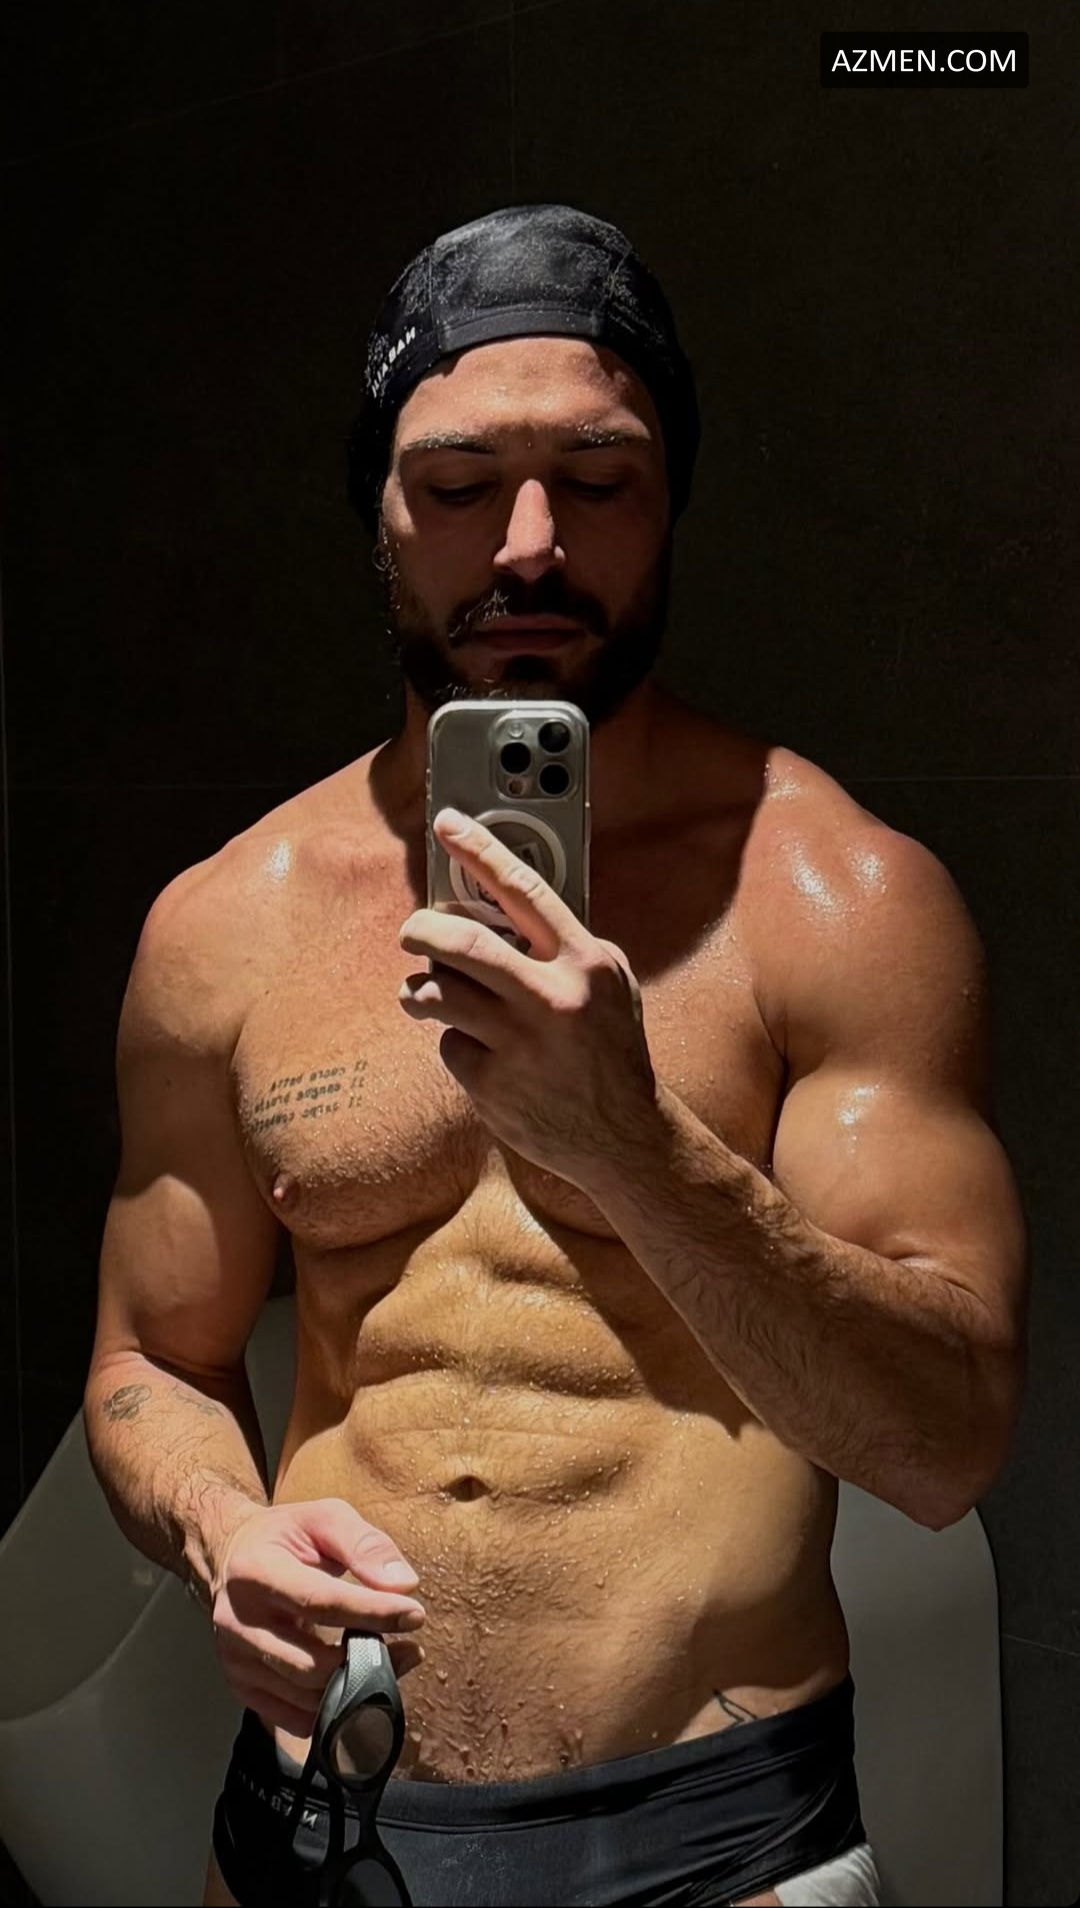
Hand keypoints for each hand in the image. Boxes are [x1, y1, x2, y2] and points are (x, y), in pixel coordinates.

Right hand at [209, 1499, 425, 1734]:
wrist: (229, 1557)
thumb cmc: (285, 1536)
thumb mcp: (324, 1517)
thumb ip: (365, 1544)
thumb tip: (404, 1585)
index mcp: (255, 1572)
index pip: (319, 1602)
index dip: (372, 1612)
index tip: (415, 1615)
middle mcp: (238, 1622)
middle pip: (312, 1662)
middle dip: (369, 1659)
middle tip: (410, 1646)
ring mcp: (235, 1661)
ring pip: (306, 1697)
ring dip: (357, 1687)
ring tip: (390, 1661)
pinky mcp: (242, 1687)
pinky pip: (295, 1719)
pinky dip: (332, 1709)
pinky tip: (355, 1683)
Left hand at [398, 808, 657, 1185]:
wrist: (622, 1137)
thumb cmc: (611, 1050)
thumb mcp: (610, 986)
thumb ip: (562, 944)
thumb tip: (496, 906)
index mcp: (584, 963)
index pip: (523, 890)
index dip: (479, 851)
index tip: (446, 824)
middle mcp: (552, 998)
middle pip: (462, 941)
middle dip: (421, 929)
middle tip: (411, 932)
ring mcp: (519, 1044)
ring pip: (439, 992)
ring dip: (419, 989)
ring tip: (420, 993)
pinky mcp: (492, 1084)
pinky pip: (449, 1044)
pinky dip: (453, 1042)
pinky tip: (476, 1051)